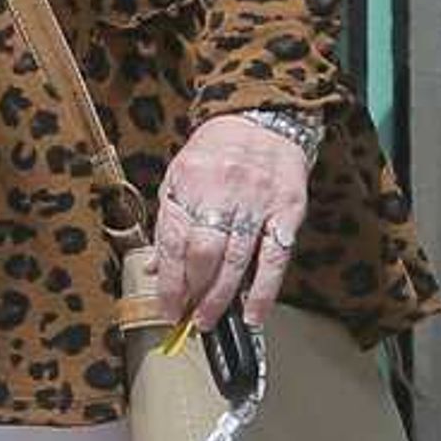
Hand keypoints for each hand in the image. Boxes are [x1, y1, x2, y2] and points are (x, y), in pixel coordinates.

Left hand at [152, 113, 314, 332]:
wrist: (264, 120)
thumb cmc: (216, 153)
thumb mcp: (179, 177)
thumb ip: (167, 223)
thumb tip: (154, 269)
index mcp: (189, 183)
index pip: (173, 241)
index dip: (168, 280)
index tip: (166, 305)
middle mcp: (221, 192)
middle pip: (204, 252)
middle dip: (193, 291)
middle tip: (187, 318)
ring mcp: (257, 202)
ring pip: (237, 259)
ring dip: (221, 297)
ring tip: (209, 320)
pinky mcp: (287, 210)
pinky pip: (275, 258)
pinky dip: (264, 291)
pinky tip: (254, 314)